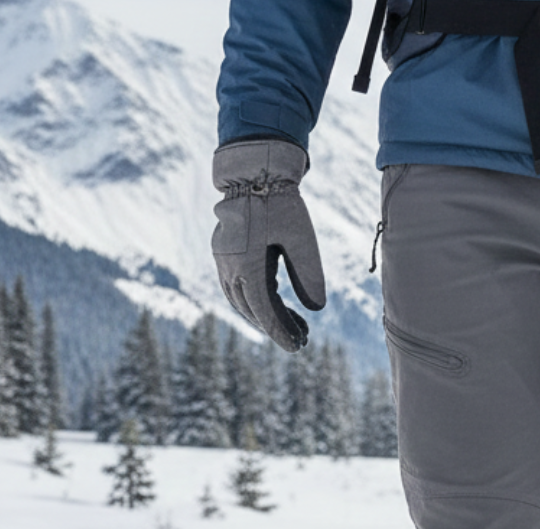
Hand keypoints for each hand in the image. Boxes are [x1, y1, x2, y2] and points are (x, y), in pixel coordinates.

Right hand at [212, 139, 325, 350]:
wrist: (255, 170)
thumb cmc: (280, 203)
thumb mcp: (302, 239)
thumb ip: (309, 275)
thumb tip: (315, 309)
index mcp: (245, 264)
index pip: (262, 311)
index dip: (279, 332)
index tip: (297, 348)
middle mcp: (229, 265)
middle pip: (250, 309)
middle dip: (275, 328)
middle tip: (302, 339)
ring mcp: (224, 258)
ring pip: (241, 300)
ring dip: (265, 315)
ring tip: (296, 325)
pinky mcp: (226, 251)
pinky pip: (238, 285)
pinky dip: (257, 299)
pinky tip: (278, 304)